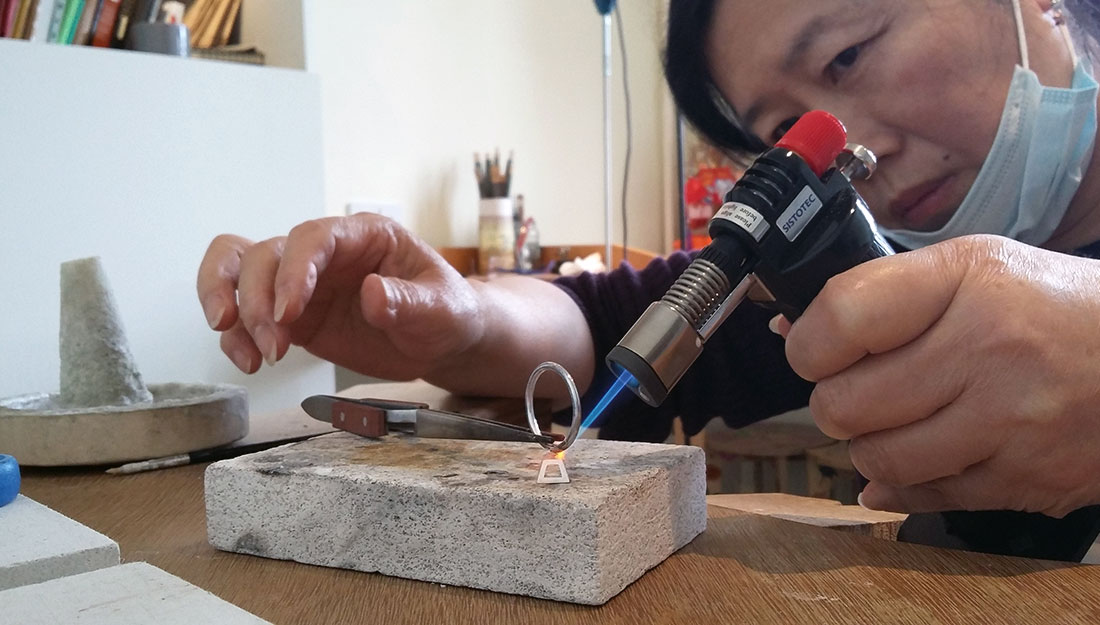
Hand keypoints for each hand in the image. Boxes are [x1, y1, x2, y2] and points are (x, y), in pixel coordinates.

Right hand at [196, 213, 484, 380]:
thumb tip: (374, 293)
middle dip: (256, 299)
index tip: (288, 311)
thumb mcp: (443, 308)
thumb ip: (410, 301)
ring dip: (232, 308)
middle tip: (274, 346)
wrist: (444, 342)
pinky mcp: (294, 316)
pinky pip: (246, 314)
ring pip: (240, 272)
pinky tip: (249, 362)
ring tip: (251, 356)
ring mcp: (304, 283)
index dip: (293, 270)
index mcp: (364, 235)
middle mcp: (326, 253)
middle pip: (264, 254)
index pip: (313, 237)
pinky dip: (236, 336)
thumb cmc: (448, 313)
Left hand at [781, 235, 1099, 516]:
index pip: (842, 318)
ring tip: (898, 420)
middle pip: (845, 404)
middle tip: (859, 391)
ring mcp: (1010, 423)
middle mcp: (989, 350)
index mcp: (969, 281)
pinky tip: (928, 453)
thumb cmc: (1051, 308)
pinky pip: (925, 495)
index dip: (810, 344)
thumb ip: (882, 295)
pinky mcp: (1026, 480)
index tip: (816, 351)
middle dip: (836, 402)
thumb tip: (789, 327)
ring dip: (870, 446)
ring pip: (877, 459)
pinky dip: (908, 481)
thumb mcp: (974, 269)